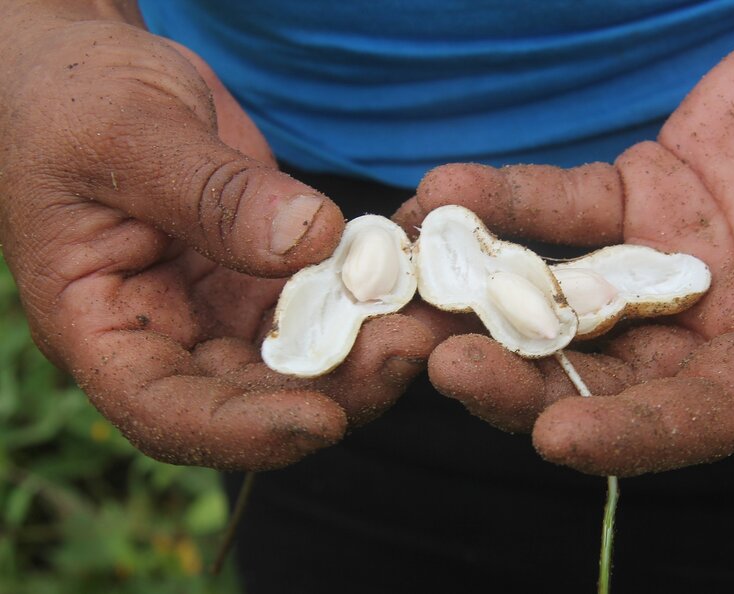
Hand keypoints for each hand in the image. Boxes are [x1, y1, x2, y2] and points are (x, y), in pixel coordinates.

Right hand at [0, 5, 432, 469]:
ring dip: (371, 345)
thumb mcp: (125, 135)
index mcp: (101, 330)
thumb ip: (208, 194)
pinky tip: (419, 267)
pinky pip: (328, 298)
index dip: (244, 433)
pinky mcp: (267, 273)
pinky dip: (373, 291)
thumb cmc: (72, 102)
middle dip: (338, 387)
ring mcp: (222, 308)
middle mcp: (167, 336)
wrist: (95, 72)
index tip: (324, 419)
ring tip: (434, 312)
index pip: (166, 413)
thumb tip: (308, 240)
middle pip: (255, 398)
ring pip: (305, 356)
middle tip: (412, 348)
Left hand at [395, 2, 733, 475]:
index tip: (557, 439)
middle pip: (608, 375)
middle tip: (443, 366)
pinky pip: (562, 206)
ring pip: (565, 299)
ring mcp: (665, 258)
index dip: (636, 434)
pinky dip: (507, 203)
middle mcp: (713, 317)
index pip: (707, 412)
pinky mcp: (638, 195)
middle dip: (525, 380)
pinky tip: (446, 191)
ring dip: (487, 296)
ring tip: (413, 285)